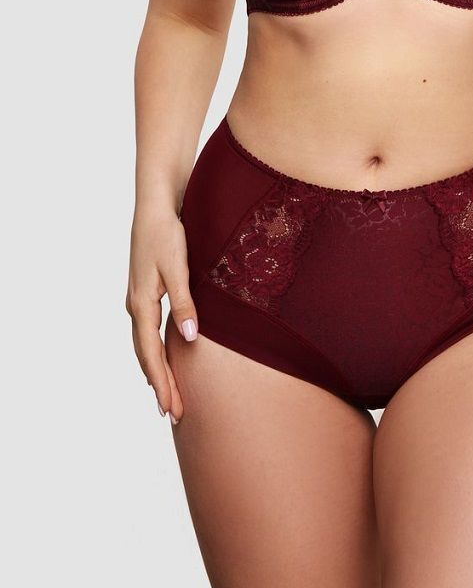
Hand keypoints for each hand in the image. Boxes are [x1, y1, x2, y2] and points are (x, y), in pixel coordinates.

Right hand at [125, 206, 198, 424]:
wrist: (156, 203)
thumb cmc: (167, 232)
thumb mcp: (178, 267)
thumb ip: (185, 303)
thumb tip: (189, 339)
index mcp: (141, 303)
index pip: (151, 354)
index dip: (161, 383)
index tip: (169, 409)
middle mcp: (136, 304)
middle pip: (146, 354)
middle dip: (159, 384)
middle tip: (171, 414)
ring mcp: (140, 297)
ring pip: (146, 344)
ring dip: (157, 370)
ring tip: (167, 395)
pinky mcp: (147, 289)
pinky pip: (149, 330)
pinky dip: (155, 349)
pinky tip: (163, 356)